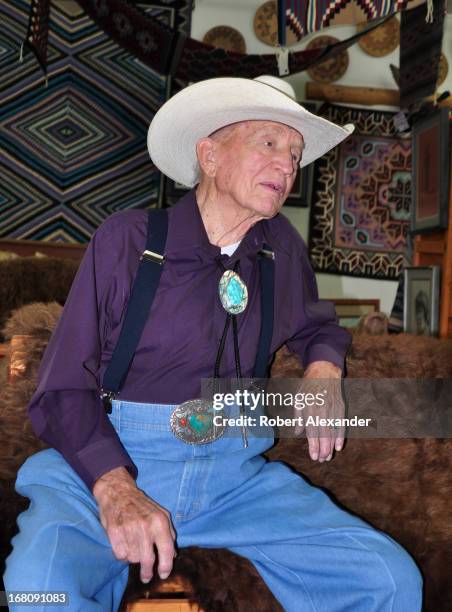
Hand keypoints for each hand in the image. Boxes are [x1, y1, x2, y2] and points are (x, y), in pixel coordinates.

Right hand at [93, 467, 175, 582]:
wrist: (118, 491)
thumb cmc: (141, 505)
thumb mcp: (161, 514)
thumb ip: (169, 533)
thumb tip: (173, 555)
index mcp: (160, 521)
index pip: (167, 549)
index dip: (166, 566)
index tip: (164, 574)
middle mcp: (146, 525)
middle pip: (148, 560)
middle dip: (147, 572)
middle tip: (146, 577)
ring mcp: (129, 528)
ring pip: (133, 558)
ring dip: (133, 557)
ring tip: (132, 545)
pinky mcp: (114, 531)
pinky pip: (120, 555)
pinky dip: (122, 554)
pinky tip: (123, 543)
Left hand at [296, 361, 344, 461]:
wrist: (324, 373)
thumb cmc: (308, 388)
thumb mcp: (298, 400)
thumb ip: (298, 417)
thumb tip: (298, 432)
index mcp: (309, 408)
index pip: (311, 431)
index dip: (313, 445)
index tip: (313, 457)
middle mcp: (321, 409)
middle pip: (323, 434)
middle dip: (323, 449)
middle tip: (322, 460)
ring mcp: (332, 408)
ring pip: (332, 431)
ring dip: (331, 446)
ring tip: (328, 457)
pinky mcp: (341, 407)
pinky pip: (341, 424)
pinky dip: (340, 436)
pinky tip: (338, 446)